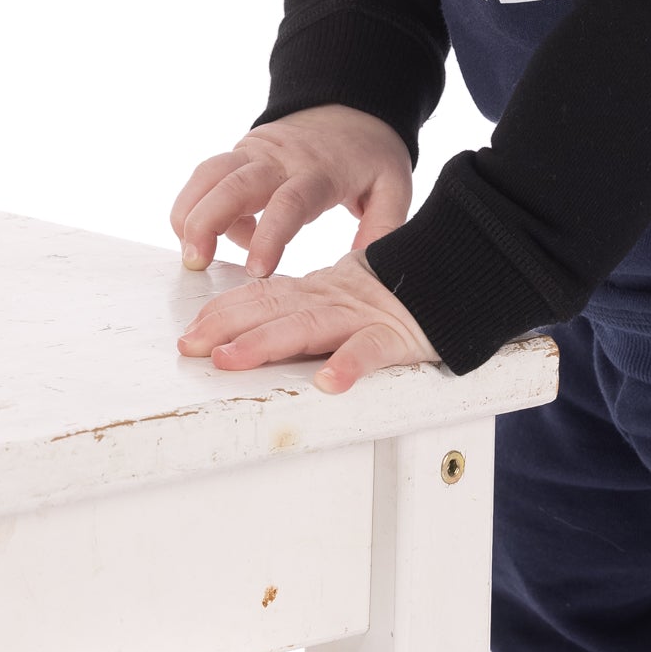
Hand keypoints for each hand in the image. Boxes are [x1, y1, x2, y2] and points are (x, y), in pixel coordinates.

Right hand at [171, 105, 411, 278]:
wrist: (354, 108)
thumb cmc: (371, 155)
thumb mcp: (394, 187)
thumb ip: (384, 226)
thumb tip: (364, 269)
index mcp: (320, 171)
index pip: (289, 202)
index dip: (269, 236)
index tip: (257, 271)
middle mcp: (281, 159)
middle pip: (234, 185)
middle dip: (209, 222)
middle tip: (198, 260)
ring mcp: (255, 151)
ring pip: (209, 175)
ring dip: (189, 212)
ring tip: (190, 254)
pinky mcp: (240, 152)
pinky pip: (207, 176)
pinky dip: (195, 204)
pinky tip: (204, 235)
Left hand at [176, 248, 441, 392]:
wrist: (459, 268)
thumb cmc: (399, 292)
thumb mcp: (345, 294)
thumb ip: (307, 305)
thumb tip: (257, 324)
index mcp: (320, 291)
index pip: (265, 296)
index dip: (226, 311)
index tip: (191, 329)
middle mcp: (333, 300)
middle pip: (274, 311)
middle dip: (229, 328)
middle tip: (191, 346)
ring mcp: (363, 317)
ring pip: (309, 327)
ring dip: (267, 343)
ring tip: (232, 359)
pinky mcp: (397, 336)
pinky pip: (371, 351)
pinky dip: (350, 365)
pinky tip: (329, 383)